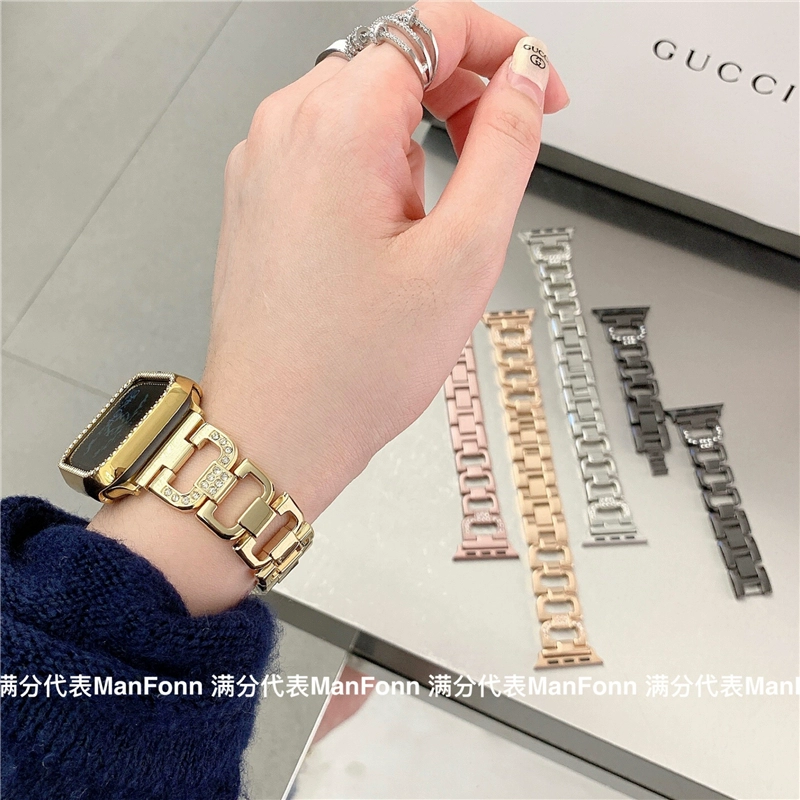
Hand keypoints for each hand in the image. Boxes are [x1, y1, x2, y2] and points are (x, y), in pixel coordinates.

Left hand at [92, 1, 568, 613]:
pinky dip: (375, 165)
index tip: (538, 86)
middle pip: (393, 59)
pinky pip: (327, 148)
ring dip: (418, 137)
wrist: (277, 431)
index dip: (501, 46)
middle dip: (462, 92)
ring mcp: (262, 162)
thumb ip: (506, 148)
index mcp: (336, 126)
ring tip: (433, 222)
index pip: (431, 27)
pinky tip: (389, 231)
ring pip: (360, 106)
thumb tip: (526, 83)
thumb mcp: (464, 255)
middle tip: (504, 150)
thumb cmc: (353, 367)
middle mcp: (284, 128)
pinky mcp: (258, 196)